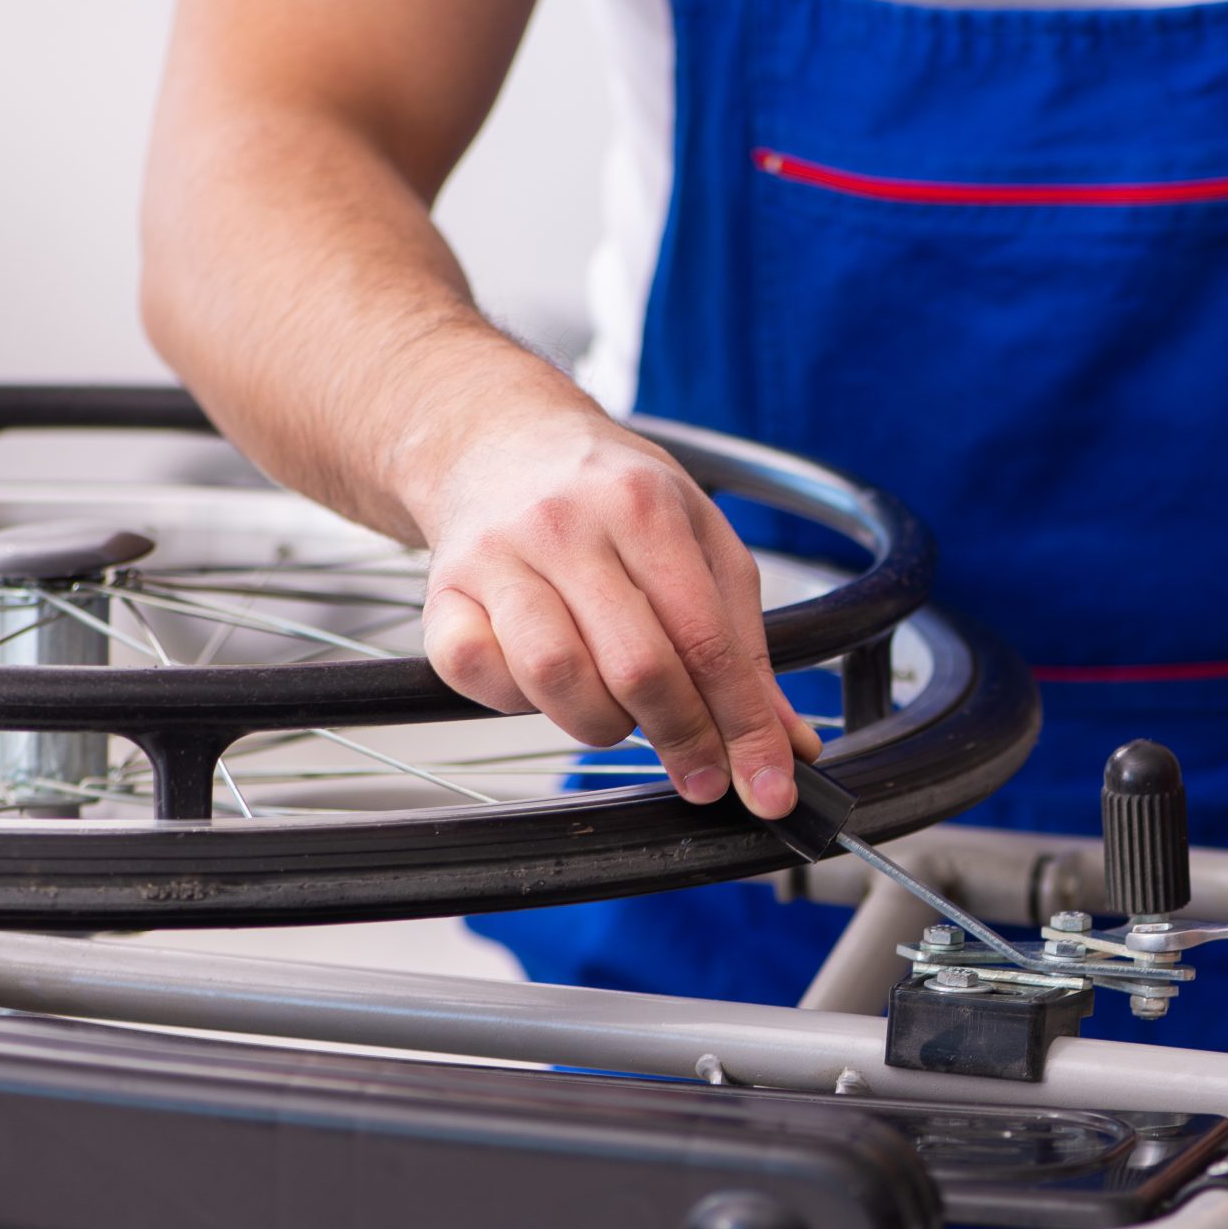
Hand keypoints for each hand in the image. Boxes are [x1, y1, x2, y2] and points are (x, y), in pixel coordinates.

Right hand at [407, 409, 819, 816]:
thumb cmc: (611, 497)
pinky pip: (477, 675)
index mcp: (643, 506)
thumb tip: (786, 743)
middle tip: (701, 773)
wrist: (501, 439)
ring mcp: (495, 557)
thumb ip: (744, 643)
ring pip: (554, 678)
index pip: (707, 640)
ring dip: (599, 723)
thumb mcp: (700, 541)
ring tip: (619, 712)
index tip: (767, 788)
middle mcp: (564, 525)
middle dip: (683, 738)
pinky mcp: (441, 593)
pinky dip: (517, 702)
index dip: (743, 726)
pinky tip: (545, 686)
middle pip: (636, 666)